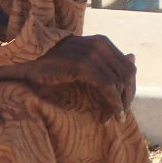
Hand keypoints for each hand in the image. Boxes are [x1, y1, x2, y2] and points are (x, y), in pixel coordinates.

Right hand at [0, 34, 136, 118]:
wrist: (28, 59)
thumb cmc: (54, 63)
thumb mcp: (84, 60)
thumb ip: (108, 60)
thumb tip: (133, 56)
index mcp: (102, 42)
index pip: (128, 67)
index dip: (129, 89)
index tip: (122, 107)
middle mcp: (100, 45)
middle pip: (128, 75)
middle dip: (127, 98)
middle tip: (119, 116)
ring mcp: (92, 53)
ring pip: (119, 83)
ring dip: (118, 105)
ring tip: (110, 120)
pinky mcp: (84, 64)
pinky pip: (107, 88)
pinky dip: (111, 105)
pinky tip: (106, 117)